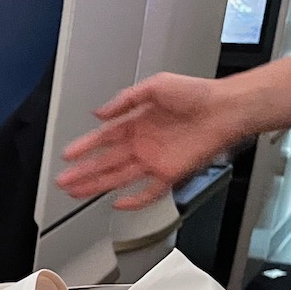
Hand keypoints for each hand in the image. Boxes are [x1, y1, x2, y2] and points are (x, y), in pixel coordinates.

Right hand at [57, 73, 242, 209]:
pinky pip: (148, 192)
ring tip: (76, 192)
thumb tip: (101, 113)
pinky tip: (119, 204)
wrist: (226, 109)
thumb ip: (126, 99)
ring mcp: (155, 160)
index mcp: (138, 122)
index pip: (104, 138)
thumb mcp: (156, 84)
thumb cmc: (198, 93)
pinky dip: (134, 201)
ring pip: (118, 178)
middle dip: (83, 172)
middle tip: (64, 180)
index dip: (84, 147)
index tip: (68, 155)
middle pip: (105, 162)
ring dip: (96, 186)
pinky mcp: (169, 174)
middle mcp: (144, 143)